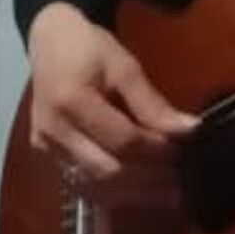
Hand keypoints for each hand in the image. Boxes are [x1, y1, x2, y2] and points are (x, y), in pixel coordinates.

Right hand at [25, 2, 198, 204]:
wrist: (49, 39)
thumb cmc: (88, 47)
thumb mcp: (124, 66)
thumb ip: (152, 103)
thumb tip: (189, 131)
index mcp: (72, 101)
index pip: (123, 141)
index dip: (157, 151)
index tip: (183, 151)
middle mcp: (54, 130)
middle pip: (107, 170)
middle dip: (148, 179)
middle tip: (180, 180)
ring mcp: (46, 145)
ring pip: (94, 185)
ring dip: (133, 194)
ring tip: (166, 193)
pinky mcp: (45, 153)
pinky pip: (81, 182)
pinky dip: (112, 192)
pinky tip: (136, 190)